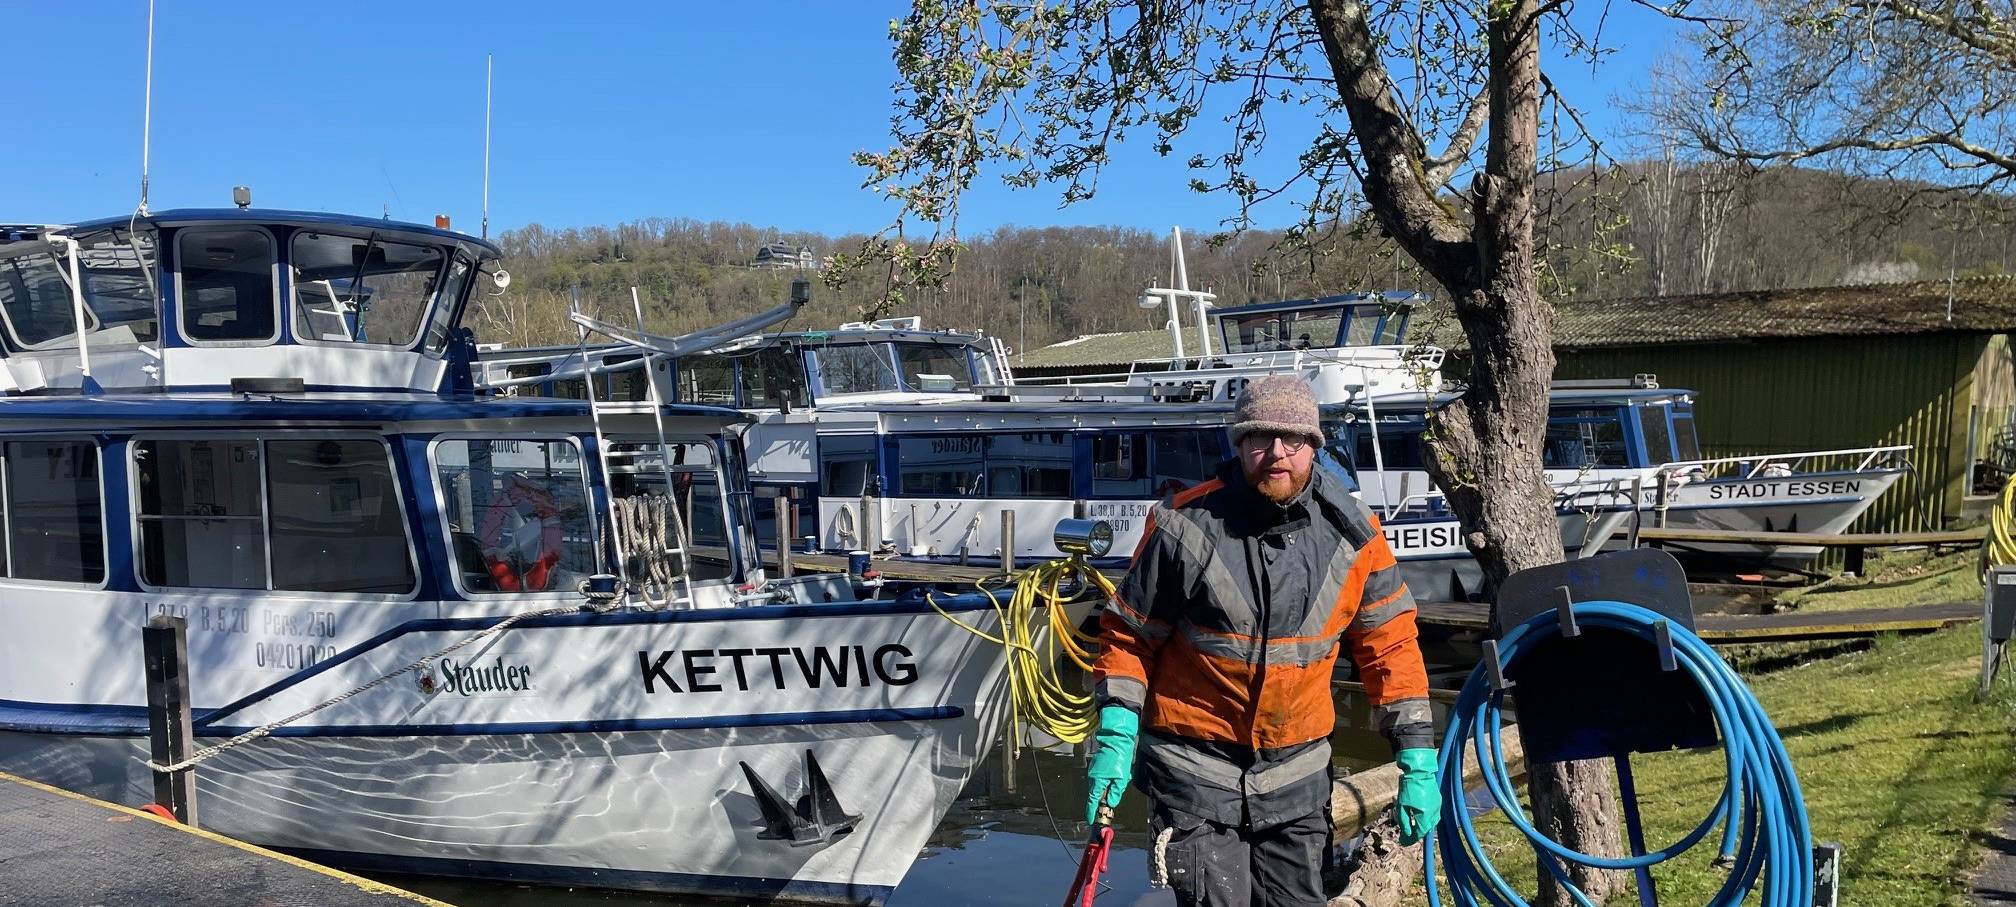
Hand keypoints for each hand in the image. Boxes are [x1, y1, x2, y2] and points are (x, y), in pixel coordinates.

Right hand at [1084, 705, 1139, 824]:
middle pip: (1095, 796)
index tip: (1091, 820)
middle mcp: (1092, 778)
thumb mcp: (1121, 778)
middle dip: (1101, 803)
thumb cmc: (1119, 758)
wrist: (1116, 739)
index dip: (1091, 812)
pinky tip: (1115, 779)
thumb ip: (1115, 792)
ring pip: (1098, 788)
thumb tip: (1110, 803)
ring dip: (1105, 792)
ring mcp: (1093, 772)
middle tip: (1108, 809)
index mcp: (1098, 782)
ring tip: (1115, 789)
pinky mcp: (1096, 767)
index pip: (1092, 802)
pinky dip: (1105, 784)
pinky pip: (1100, 780)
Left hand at [1395, 747, 1441, 844]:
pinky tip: (1420, 818)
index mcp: (1425, 815)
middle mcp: (1434, 813)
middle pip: (1426, 829)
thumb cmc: (1408, 787)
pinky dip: (1427, 819)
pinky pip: (1434, 815)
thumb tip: (1406, 833)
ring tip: (1413, 828)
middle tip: (1406, 837)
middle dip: (1416, 834)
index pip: (1419, 833)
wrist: (1419, 771)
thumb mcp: (1401, 806)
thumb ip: (1404, 821)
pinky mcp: (1438, 801)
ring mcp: (1438, 807)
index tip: (1402, 842)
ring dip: (1423, 827)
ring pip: (1432, 823)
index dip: (1410, 839)